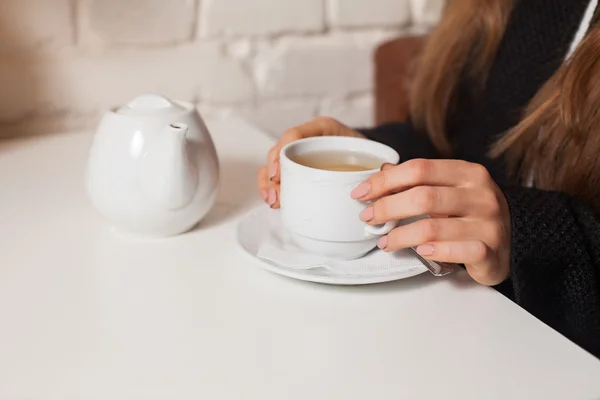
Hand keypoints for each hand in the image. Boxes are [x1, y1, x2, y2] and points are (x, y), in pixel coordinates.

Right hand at [257, 117, 364, 208]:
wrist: (371, 155)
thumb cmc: (371, 153)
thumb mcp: (373, 152)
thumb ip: (373, 162)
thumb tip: (377, 178)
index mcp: (323, 128)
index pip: (294, 135)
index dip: (282, 154)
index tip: (279, 173)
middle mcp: (307, 138)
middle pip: (278, 152)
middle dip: (271, 175)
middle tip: (275, 195)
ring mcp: (299, 154)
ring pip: (274, 165)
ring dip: (268, 184)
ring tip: (273, 202)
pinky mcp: (297, 169)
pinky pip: (279, 176)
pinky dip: (273, 188)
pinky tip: (274, 202)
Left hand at [351, 159, 510, 285]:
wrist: (513, 242)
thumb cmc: (472, 214)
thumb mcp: (450, 190)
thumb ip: (420, 181)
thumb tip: (381, 173)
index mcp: (468, 173)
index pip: (419, 169)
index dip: (385, 180)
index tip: (361, 192)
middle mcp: (480, 195)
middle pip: (422, 197)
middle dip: (387, 208)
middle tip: (368, 218)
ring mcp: (488, 224)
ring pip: (432, 228)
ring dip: (400, 236)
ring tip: (385, 241)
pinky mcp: (490, 252)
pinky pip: (454, 252)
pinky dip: (431, 252)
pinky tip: (418, 252)